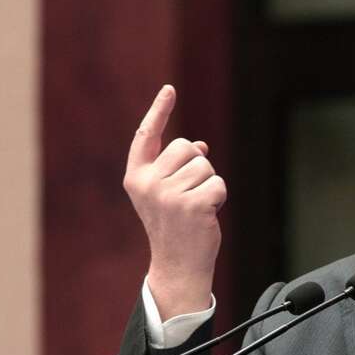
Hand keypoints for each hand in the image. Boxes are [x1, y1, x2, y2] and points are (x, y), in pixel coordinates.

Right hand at [123, 85, 224, 316]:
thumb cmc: (175, 226)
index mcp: (136, 177)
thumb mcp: (168, 193)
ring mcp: (168, 195)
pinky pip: (218, 183)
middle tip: (189, 196)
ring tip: (196, 208)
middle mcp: (148, 183)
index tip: (169, 89)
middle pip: (186, 147)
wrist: (178, 265)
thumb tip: (201, 147)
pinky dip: (219, 197)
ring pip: (205, 165)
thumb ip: (176, 168)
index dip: (159, 111)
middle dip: (196, 166)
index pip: (146, 136)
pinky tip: (207, 215)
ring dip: (208, 184)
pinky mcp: (192, 205)